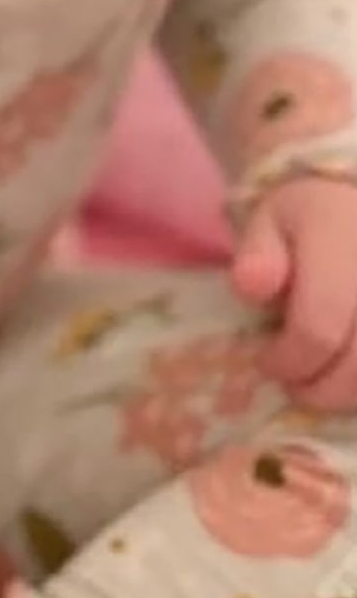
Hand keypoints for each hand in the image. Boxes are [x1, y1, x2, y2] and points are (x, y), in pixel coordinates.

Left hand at [231, 175, 356, 411]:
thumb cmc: (308, 217)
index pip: (317, 328)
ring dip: (350, 393)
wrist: (354, 203)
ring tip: (324, 381)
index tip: (267, 362)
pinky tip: (348, 374)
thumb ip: (257, 255)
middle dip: (320, 389)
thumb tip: (250, 287)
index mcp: (343, 244)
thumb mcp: (269, 221)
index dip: (289, 360)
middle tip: (295, 384)